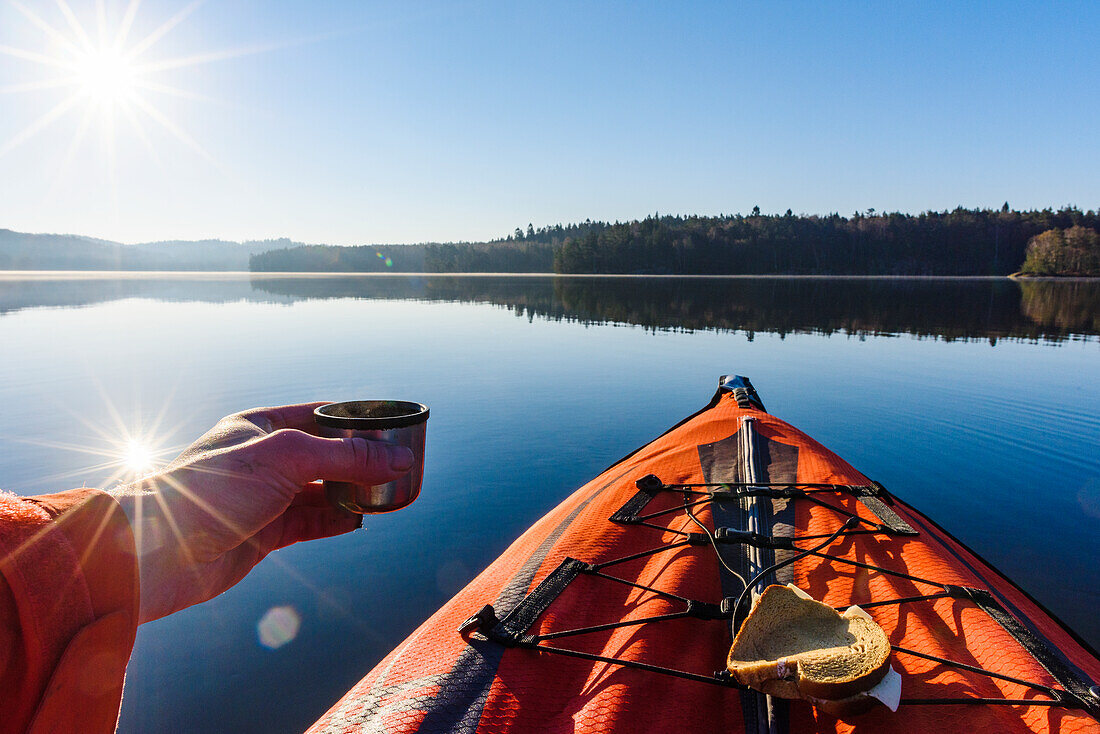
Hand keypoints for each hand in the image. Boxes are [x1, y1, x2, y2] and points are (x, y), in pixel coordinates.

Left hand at [110, 403, 412, 622]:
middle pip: (326, 455)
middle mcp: (263, 459)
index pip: (321, 414)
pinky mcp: (264, 534)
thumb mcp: (286, 459)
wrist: (158, 554)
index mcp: (259, 425)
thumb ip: (346, 457)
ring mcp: (264, 498)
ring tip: (387, 495)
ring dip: (353, 493)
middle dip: (362, 461)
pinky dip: (337, 521)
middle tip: (399, 466)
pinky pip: (312, 523)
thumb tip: (398, 458)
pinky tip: (360, 520)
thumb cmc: (209, 491)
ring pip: (322, 491)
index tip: (394, 427)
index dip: (358, 420)